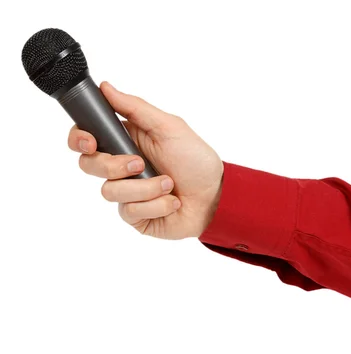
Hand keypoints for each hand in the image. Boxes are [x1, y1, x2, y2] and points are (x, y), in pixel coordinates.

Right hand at [67, 82, 223, 239]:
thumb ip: (136, 107)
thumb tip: (106, 87)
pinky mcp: (135, 215)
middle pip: (88, 165)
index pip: (85, 138)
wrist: (217, 196)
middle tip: (140, 164)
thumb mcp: (169, 127)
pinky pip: (129, 211)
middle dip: (113, 166)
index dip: (78, 139)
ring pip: (109, 191)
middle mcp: (121, 167)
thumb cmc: (197, 160)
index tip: (90, 142)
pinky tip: (173, 202)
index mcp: (126, 141)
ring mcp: (127, 193)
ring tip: (170, 184)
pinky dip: (155, 205)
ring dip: (145, 188)